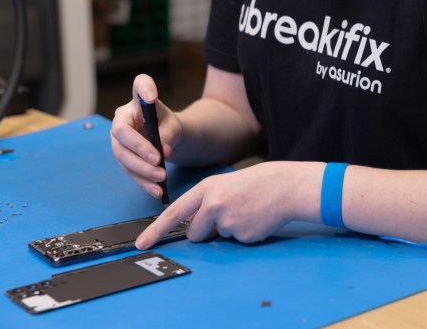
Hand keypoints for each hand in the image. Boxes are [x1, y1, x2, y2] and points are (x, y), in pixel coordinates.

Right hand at [110, 74, 182, 198]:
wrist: (165, 140)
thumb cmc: (167, 126)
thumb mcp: (174, 125)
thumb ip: (169, 134)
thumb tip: (164, 151)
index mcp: (137, 103)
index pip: (139, 86)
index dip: (144, 88)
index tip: (152, 96)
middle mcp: (122, 120)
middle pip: (122, 134)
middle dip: (139, 149)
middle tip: (158, 160)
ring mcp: (118, 141)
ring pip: (123, 157)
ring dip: (142, 170)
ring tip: (161, 179)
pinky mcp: (122, 160)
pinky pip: (130, 172)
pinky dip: (143, 182)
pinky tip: (156, 191)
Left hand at [135, 161, 322, 248]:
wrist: (285, 187)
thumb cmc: (256, 184)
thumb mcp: (225, 185)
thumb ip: (206, 203)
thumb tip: (196, 227)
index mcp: (207, 189)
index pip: (174, 212)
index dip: (155, 229)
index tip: (141, 242)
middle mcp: (214, 205)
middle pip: (194, 232)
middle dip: (204, 231)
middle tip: (226, 214)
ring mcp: (228, 221)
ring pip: (217, 236)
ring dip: (227, 230)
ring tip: (245, 212)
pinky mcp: (243, 235)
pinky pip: (235, 241)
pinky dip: (244, 233)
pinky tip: (255, 218)